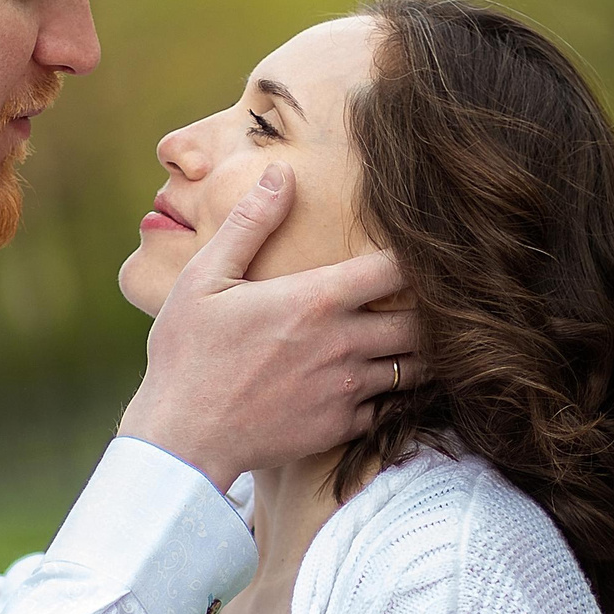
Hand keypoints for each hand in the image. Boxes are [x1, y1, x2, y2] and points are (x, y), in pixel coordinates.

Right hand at [118, 164, 419, 489]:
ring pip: (415, 366)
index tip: (419, 250)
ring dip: (417, 350)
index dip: (417, 256)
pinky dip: (394, 392)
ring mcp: (347, 389)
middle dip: (431, 308)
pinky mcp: (341, 426)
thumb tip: (282, 173)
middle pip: (423, 321)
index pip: (397, 267)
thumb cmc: (188, 354)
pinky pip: (392, 407)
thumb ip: (250, 224)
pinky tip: (380, 380)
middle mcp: (344, 343)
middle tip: (426, 297)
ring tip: (411, 336)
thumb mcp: (205, 278)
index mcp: (316, 299)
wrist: (182, 439)